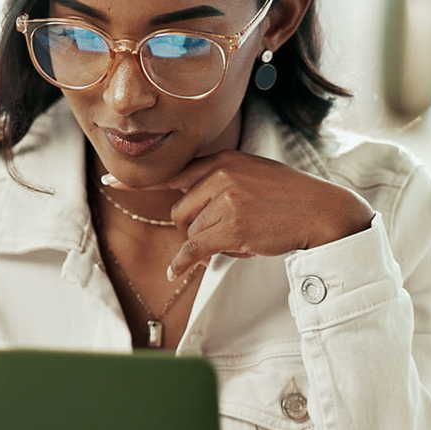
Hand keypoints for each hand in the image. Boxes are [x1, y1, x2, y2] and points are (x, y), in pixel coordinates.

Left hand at [104, 151, 375, 283]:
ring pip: (191, 231)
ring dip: (210, 242)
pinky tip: (178, 269)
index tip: (109, 182)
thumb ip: (219, 181)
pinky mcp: (231, 225)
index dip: (139, 182)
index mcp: (224, 159)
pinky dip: (186, 261)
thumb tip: (189, 207)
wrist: (321, 211)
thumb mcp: (252, 174)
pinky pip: (195, 247)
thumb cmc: (289, 197)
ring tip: (245, 235)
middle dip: (195, 228)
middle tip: (228, 231)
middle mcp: (221, 175)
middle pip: (180, 211)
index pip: (174, 173)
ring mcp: (226, 199)